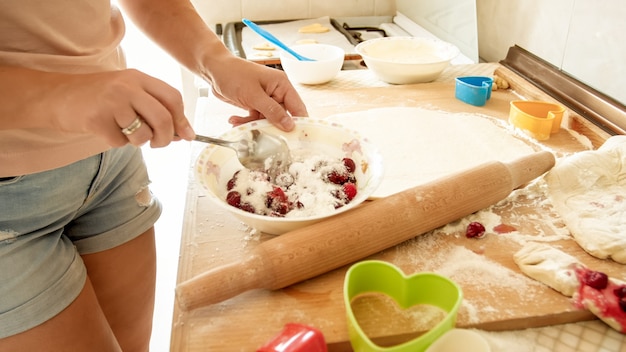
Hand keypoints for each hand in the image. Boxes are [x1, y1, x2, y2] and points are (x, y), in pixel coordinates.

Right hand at [45, 69, 194, 147]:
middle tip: (159, 144)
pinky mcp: (97, 120)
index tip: (185, 135)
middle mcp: (127, 87)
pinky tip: (106, 130)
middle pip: (163, 118)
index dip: (182, 119)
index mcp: (138, 78)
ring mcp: (111, 102)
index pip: (173, 98)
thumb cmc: (100, 97)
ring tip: (126, 133)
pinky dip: (117, 143)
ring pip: (143, 134)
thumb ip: (155, 108)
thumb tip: (185, 134)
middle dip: (166, 138)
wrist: (57, 96)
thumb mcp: (130, 93)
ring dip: (139, 142)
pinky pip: (120, 142)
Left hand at [205, 56, 307, 130]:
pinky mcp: (255, 104)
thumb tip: (289, 125)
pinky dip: (246, 122)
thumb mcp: (253, 95)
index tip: (298, 139)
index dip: (299, 123)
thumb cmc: (234, 74)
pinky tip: (235, 120)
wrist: (214, 69)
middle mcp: (277, 92)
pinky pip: (256, 118)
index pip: (298, 107)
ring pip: (267, 120)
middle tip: (261, 135)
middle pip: (282, 117)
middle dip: (270, 126)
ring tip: (239, 124)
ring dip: (254, 125)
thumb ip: (272, 111)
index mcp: (282, 85)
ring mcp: (266, 99)